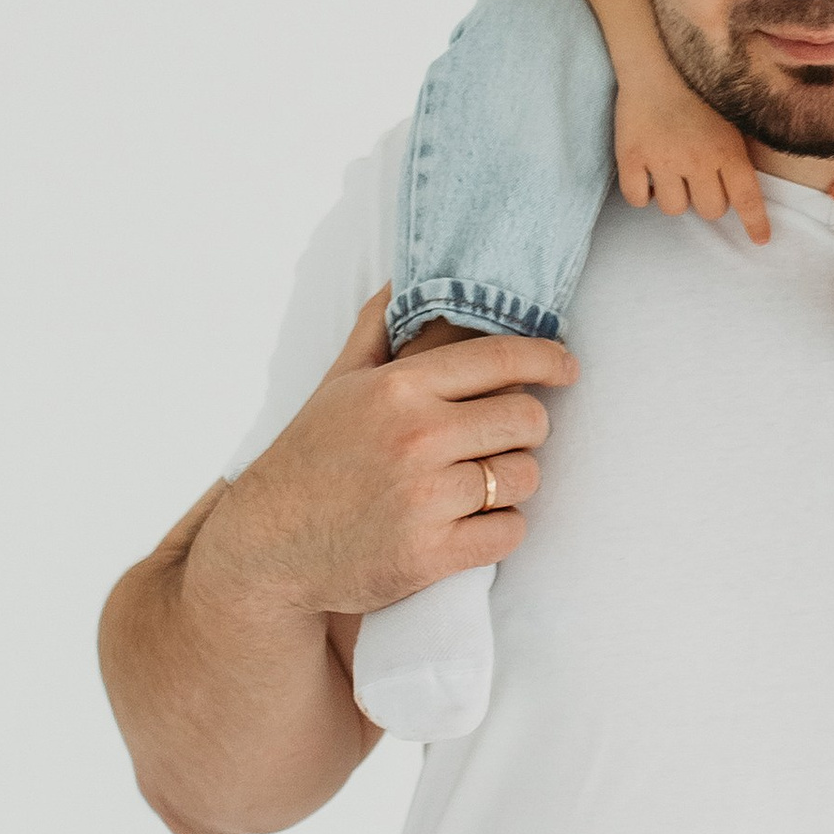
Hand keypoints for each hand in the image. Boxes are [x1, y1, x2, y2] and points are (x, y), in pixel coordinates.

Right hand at [202, 298, 575, 624]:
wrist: (267, 547)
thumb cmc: (310, 459)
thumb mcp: (337, 383)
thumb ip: (377, 327)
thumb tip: (403, 278)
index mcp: (398, 387)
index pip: (502, 358)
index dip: (547, 359)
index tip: (566, 368)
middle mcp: (416, 437)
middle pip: (527, 419)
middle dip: (523, 430)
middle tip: (498, 440)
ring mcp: (425, 498)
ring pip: (524, 477)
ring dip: (511, 482)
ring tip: (476, 485)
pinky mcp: (429, 555)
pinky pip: (510, 532)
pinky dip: (500, 530)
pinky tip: (469, 524)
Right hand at [615, 62, 770, 237]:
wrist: (656, 60)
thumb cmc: (698, 86)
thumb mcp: (730, 116)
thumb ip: (736, 151)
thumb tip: (744, 185)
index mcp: (727, 149)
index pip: (746, 198)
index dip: (755, 223)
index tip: (759, 240)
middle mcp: (697, 160)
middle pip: (710, 210)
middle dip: (708, 201)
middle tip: (699, 180)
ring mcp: (663, 160)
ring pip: (674, 208)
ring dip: (675, 197)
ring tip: (671, 174)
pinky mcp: (631, 158)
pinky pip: (638, 199)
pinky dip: (643, 194)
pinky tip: (648, 177)